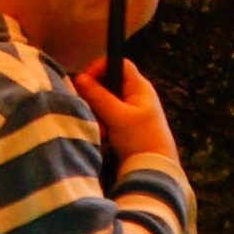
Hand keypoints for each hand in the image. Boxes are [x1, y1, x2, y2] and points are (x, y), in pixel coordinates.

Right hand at [83, 56, 175, 170]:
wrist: (155, 170)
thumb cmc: (141, 139)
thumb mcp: (118, 116)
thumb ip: (98, 96)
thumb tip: (79, 77)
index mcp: (139, 87)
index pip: (118, 63)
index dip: (100, 67)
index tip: (85, 80)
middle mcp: (135, 96)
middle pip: (107, 84)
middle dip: (95, 98)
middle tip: (91, 111)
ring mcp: (130, 112)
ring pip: (104, 104)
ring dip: (98, 116)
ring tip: (102, 131)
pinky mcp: (125, 127)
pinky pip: (107, 119)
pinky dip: (103, 127)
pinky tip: (105, 139)